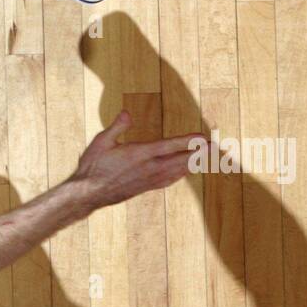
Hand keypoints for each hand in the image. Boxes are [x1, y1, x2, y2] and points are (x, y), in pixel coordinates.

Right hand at [65, 110, 202, 214]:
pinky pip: (170, 180)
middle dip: (200, 153)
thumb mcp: (101, 141)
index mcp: (140, 154)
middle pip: (181, 160)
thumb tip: (126, 113)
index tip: (204, 138)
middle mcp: (149, 168)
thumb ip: (117, 127)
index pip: (169, 146)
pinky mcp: (146, 187)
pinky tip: (185, 171)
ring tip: (208, 158)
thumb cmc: (93, 166)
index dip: (188, 142)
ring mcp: (149, 179)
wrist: (89, 193)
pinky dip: (181, 174)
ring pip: (178, 171)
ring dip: (194, 163)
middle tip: (217, 147)